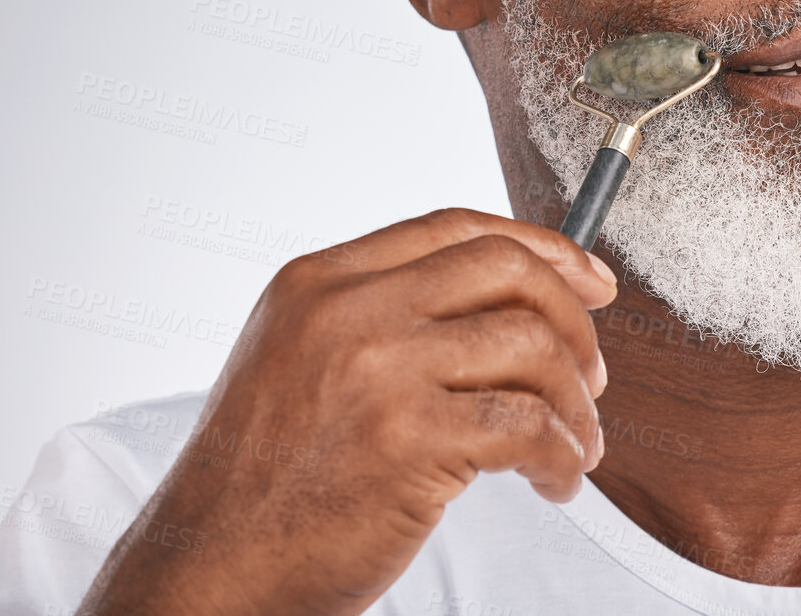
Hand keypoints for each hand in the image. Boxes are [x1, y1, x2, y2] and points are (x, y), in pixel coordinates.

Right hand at [77, 209, 614, 615]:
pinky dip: (562, 456)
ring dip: (575, 402)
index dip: (542, 247)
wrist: (208, 572)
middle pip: (506, 269)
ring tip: (576, 445)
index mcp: (320, 281)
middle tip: (592, 376)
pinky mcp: (407, 441)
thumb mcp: (297, 360)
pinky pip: (527, 425)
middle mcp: (347, 311)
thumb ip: (380, 316)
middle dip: (572, 320)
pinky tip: (556, 481)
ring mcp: (378, 371)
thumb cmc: (262, 482)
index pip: (456, 228)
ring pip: (530, 345)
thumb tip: (505, 305)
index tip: (591, 280)